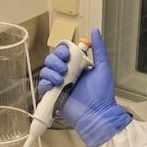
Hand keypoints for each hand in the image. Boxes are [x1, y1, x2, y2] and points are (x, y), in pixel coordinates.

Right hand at [37, 28, 130, 146]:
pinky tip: (53, 84)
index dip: (62, 51)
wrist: (97, 114)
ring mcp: (59, 85)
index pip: (63, 53)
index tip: (67, 55)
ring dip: (50, 72)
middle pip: (52, 60)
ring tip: (60, 79)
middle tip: (64, 69)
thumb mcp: (103, 68)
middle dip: (55, 61)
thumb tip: (95, 31)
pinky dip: (45, 82)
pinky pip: (43, 85)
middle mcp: (67, 74)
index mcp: (77, 66)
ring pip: (46, 71)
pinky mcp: (53, 96)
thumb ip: (99, 50)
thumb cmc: (102, 93)